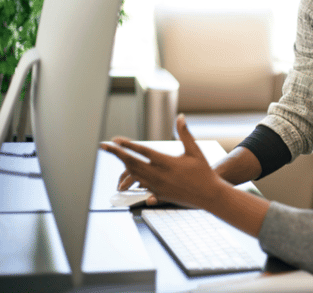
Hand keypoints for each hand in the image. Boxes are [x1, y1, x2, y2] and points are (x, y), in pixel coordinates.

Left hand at [102, 115, 223, 208]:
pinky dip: (131, 176)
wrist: (209, 195)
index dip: (128, 145)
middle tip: (104, 146)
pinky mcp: (158, 194)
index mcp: (168, 163)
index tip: (116, 140)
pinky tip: (127, 172)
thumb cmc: (203, 171)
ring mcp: (157, 186)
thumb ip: (185, 133)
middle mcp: (159, 175)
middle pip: (132, 163)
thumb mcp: (195, 151)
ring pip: (134, 174)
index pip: (143, 152)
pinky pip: (140, 184)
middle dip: (117, 154)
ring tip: (116, 155)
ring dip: (123, 164)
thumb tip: (180, 117)